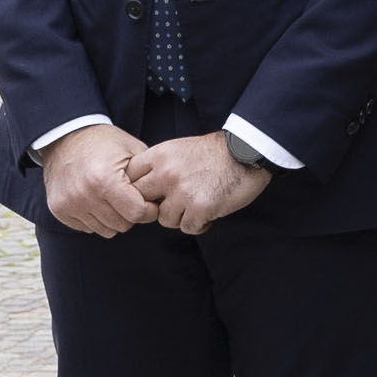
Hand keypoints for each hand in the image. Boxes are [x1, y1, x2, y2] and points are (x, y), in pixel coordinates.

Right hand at [38, 124, 155, 236]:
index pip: (137, 213)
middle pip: (122, 225)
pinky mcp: (58, 209)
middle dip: (131, 214)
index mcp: (105, 179)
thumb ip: (149, 174)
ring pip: (105, 230)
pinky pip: (87, 228)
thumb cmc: (103, 142)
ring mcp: (69, 204)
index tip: (150, 202)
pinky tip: (95, 199)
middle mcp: (84, 195)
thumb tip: (162, 199)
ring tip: (112, 197)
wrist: (65, 136)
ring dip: (113, 218)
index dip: (149, 210)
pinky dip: (95, 218)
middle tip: (129, 197)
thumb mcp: (132, 149)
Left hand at [124, 130, 273, 234]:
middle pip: (141, 201)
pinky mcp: (200, 207)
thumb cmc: (214, 152)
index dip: (136, 190)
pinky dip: (199, 223)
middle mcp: (166, 173)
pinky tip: (209, 212)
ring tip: (195, 207)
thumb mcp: (178, 148)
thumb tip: (141, 189)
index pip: (129, 178)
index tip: (150, 193)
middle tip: (172, 205)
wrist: (246, 152)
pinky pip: (187, 227)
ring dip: (180, 217)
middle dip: (155, 206)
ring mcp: (182, 191)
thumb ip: (158, 166)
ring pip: (164, 219)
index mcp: (159, 156)